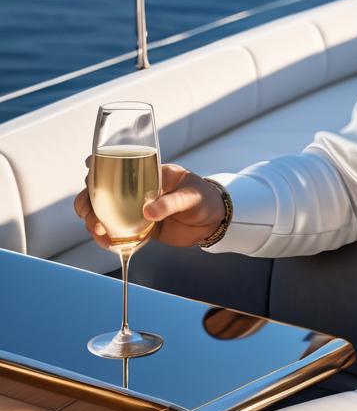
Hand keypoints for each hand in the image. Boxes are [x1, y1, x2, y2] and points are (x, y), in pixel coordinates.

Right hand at [74, 156, 226, 249]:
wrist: (215, 222)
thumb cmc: (205, 199)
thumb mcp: (192, 196)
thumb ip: (172, 203)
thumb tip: (148, 212)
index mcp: (150, 174)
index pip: (119, 167)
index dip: (99, 169)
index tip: (88, 175)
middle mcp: (138, 190)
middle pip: (102, 192)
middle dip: (89, 201)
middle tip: (88, 213)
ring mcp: (136, 209)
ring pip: (105, 213)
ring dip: (94, 221)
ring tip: (98, 231)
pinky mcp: (140, 227)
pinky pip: (118, 231)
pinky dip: (108, 238)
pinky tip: (107, 243)